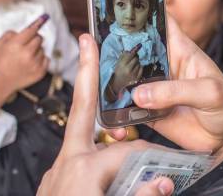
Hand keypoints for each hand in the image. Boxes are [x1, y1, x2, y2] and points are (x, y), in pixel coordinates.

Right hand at [0, 14, 49, 94]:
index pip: (32, 30)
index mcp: (16, 45)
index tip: (44, 18)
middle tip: (26, 44)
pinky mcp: (41, 71)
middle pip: (39, 38)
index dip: (37, 24)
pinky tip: (31, 62)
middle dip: (33, 39)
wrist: (1, 83)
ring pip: (42, 49)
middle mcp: (27, 53)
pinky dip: (40, 59)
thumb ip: (10, 34)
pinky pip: (46, 59)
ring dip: (36, 50)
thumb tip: (21, 31)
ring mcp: (35, 63)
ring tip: (25, 57)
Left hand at [37, 35, 173, 195]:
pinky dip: (92, 147)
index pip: (127, 149)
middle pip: (83, 109)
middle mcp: (67, 163)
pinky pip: (76, 156)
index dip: (152, 152)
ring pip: (82, 136)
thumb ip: (142, 194)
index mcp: (83, 168)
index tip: (169, 162)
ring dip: (100, 122)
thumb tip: (164, 181)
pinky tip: (105, 156)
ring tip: (118, 114)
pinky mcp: (53, 183)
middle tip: (87, 41)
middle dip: (87, 72)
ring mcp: (56, 172)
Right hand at [108, 44, 142, 98]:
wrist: (117, 84)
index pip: (131, 55)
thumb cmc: (117, 72)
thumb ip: (124, 56)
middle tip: (132, 58)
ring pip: (139, 63)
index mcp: (122, 65)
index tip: (140, 45)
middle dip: (135, 57)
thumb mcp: (118, 63)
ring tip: (132, 65)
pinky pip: (141, 68)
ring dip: (137, 62)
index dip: (135, 50)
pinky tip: (135, 69)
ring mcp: (134, 74)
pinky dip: (139, 67)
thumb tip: (132, 50)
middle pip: (136, 58)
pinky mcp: (137, 78)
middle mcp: (128, 69)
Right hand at [109, 17, 222, 162]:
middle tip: (95, 43)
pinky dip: (116, 107)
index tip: (122, 3)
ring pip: (127, 77)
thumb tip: (140, 94)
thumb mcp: (209, 92)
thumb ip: (176, 91)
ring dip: (113, 77)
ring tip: (94, 73)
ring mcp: (155, 89)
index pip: (162, 22)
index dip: (145, 10)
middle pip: (136, 48)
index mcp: (182, 51)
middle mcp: (165, 66)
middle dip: (117, 44)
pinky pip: (127, 106)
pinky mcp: (149, 111)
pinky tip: (106, 106)